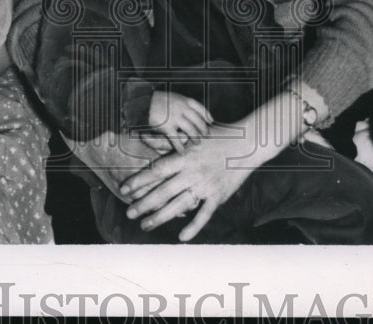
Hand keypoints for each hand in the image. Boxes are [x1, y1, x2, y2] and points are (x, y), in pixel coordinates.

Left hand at [119, 129, 256, 241]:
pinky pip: (204, 214)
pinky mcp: (219, 195)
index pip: (157, 171)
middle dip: (144, 204)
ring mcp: (206, 185)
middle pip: (164, 191)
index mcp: (185, 156)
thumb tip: (144, 137)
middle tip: (129, 213)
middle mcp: (193, 172)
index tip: (124, 190)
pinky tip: (182, 237)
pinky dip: (194, 226)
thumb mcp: (192, 135)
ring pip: (179, 205)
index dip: (139, 181)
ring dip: (161, 217)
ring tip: (146, 225)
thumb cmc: (218, 135)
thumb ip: (168, 141)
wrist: (248, 142)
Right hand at [148, 91, 212, 152]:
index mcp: (184, 100)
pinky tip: (182, 152)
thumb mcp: (173, 97)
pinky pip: (176, 139)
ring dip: (195, 138)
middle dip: (203, 129)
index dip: (207, 115)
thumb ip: (183, 103)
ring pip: (190, 130)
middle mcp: (182, 108)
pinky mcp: (167, 127)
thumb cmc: (158, 100)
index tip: (211, 121)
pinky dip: (180, 147)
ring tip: (197, 143)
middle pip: (197, 121)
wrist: (143, 102)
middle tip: (206, 135)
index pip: (200, 108)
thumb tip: (192, 111)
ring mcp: (175, 117)